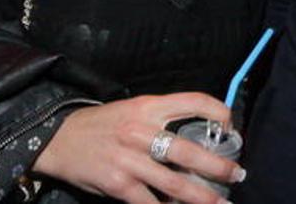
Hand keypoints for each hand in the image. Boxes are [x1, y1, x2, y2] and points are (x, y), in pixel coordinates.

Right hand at [33, 93, 243, 203]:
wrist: (56, 138)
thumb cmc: (102, 123)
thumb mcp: (134, 108)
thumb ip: (164, 117)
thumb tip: (200, 135)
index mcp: (149, 106)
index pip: (195, 101)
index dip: (219, 113)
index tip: (231, 128)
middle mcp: (141, 131)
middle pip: (190, 151)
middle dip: (219, 167)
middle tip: (238, 174)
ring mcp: (129, 160)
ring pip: (175, 183)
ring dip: (202, 196)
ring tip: (221, 203)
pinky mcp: (117, 184)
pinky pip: (149, 203)